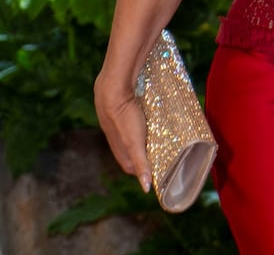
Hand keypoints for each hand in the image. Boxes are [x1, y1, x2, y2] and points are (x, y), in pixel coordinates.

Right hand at [94, 74, 150, 192]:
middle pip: (129, 150)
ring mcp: (116, 118)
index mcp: (117, 144)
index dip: (140, 169)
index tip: (155, 171)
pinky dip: (140, 120)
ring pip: (130, 132)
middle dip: (142, 154)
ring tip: (157, 136)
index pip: (128, 164)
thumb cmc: (123, 116)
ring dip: (142, 136)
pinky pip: (132, 116)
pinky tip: (148, 115)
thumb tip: (146, 188)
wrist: (113, 86)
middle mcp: (113, 133)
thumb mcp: (134, 143)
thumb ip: (140, 163)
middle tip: (160, 153)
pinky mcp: (122, 104)